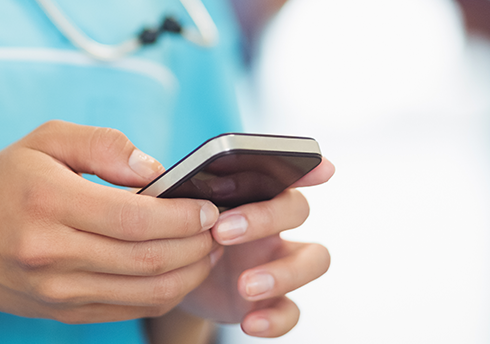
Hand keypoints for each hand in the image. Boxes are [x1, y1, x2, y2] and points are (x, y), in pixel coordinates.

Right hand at [0, 121, 222, 323]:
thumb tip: (155, 169)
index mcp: (46, 200)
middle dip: (197, 245)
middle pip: (146, 258)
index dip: (182, 216)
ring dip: (190, 273)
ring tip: (210, 249)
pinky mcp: (65, 312)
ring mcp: (57, 289)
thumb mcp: (44, 140)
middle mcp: (50, 251)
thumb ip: (102, 143)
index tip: (209, 206)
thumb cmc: (7, 184)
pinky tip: (182, 269)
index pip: (133, 217)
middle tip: (223, 227)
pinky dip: (166, 292)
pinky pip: (131, 308)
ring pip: (145, 291)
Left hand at [176, 161, 334, 336]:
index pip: (286, 171)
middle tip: (222, 233)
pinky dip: (275, 319)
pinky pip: (292, 310)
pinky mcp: (272, 301)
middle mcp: (273, 224)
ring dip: (283, 272)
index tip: (322, 168)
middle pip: (296, 209)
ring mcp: (278, 262)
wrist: (168, 281)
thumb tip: (167, 182)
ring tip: (244, 285)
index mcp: (251, 192)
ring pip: (314, 259)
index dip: (308, 167)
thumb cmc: (176, 232)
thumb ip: (176, 194)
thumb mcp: (173, 211)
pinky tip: (250, 321)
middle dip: (264, 218)